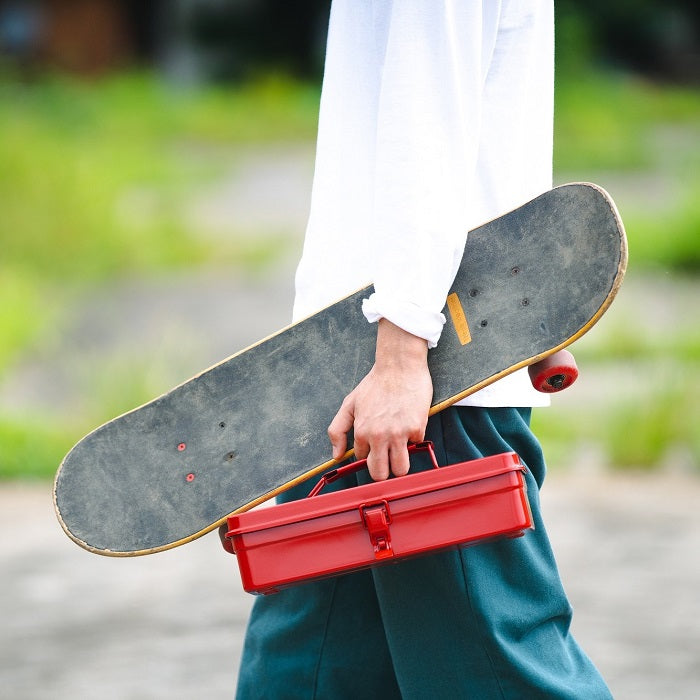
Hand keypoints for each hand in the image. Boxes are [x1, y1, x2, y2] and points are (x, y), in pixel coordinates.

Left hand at [328, 319, 432, 480]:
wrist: (399, 365)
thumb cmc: (375, 383)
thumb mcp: (349, 404)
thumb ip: (338, 430)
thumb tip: (336, 456)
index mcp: (361, 432)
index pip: (363, 461)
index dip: (369, 456)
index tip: (374, 449)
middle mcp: (379, 436)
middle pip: (380, 474)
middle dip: (383, 471)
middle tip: (387, 460)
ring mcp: (399, 434)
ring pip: (401, 469)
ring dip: (400, 463)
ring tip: (400, 450)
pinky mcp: (417, 428)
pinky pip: (417, 445)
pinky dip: (414, 438)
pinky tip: (409, 423)